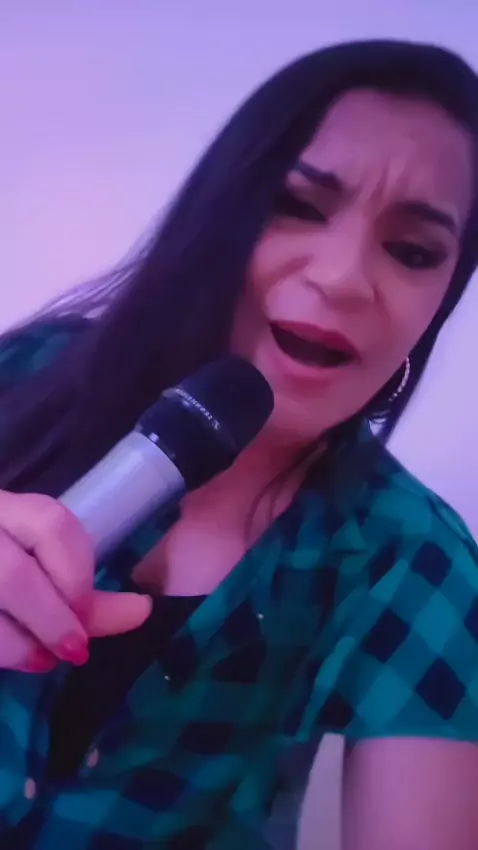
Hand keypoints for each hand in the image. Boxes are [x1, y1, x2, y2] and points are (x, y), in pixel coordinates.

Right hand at [0, 490, 151, 672]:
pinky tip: (10, 657)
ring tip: (42, 660)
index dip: (76, 573)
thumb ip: (85, 594)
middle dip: (51, 619)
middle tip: (75, 648)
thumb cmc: (5, 561)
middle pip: (13, 576)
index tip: (86, 606)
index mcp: (3, 506)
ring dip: (19, 646)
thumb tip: (141, 612)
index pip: (51, 524)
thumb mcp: (38, 566)